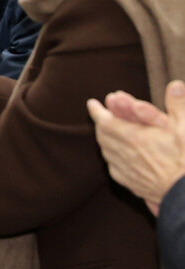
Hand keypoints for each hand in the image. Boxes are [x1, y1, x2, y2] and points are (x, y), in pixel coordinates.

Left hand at [87, 80, 184, 214]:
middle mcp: (124, 154)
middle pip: (103, 135)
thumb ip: (178, 105)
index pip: (105, 120)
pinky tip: (117, 156)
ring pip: (106, 151)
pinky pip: (113, 167)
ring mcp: (125, 170)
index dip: (97, 111)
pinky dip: (112, 157)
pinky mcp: (130, 184)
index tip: (92, 103)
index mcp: (133, 137)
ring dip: (106, 139)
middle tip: (102, 116)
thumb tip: (174, 85)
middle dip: (102, 123)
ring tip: (107, 133)